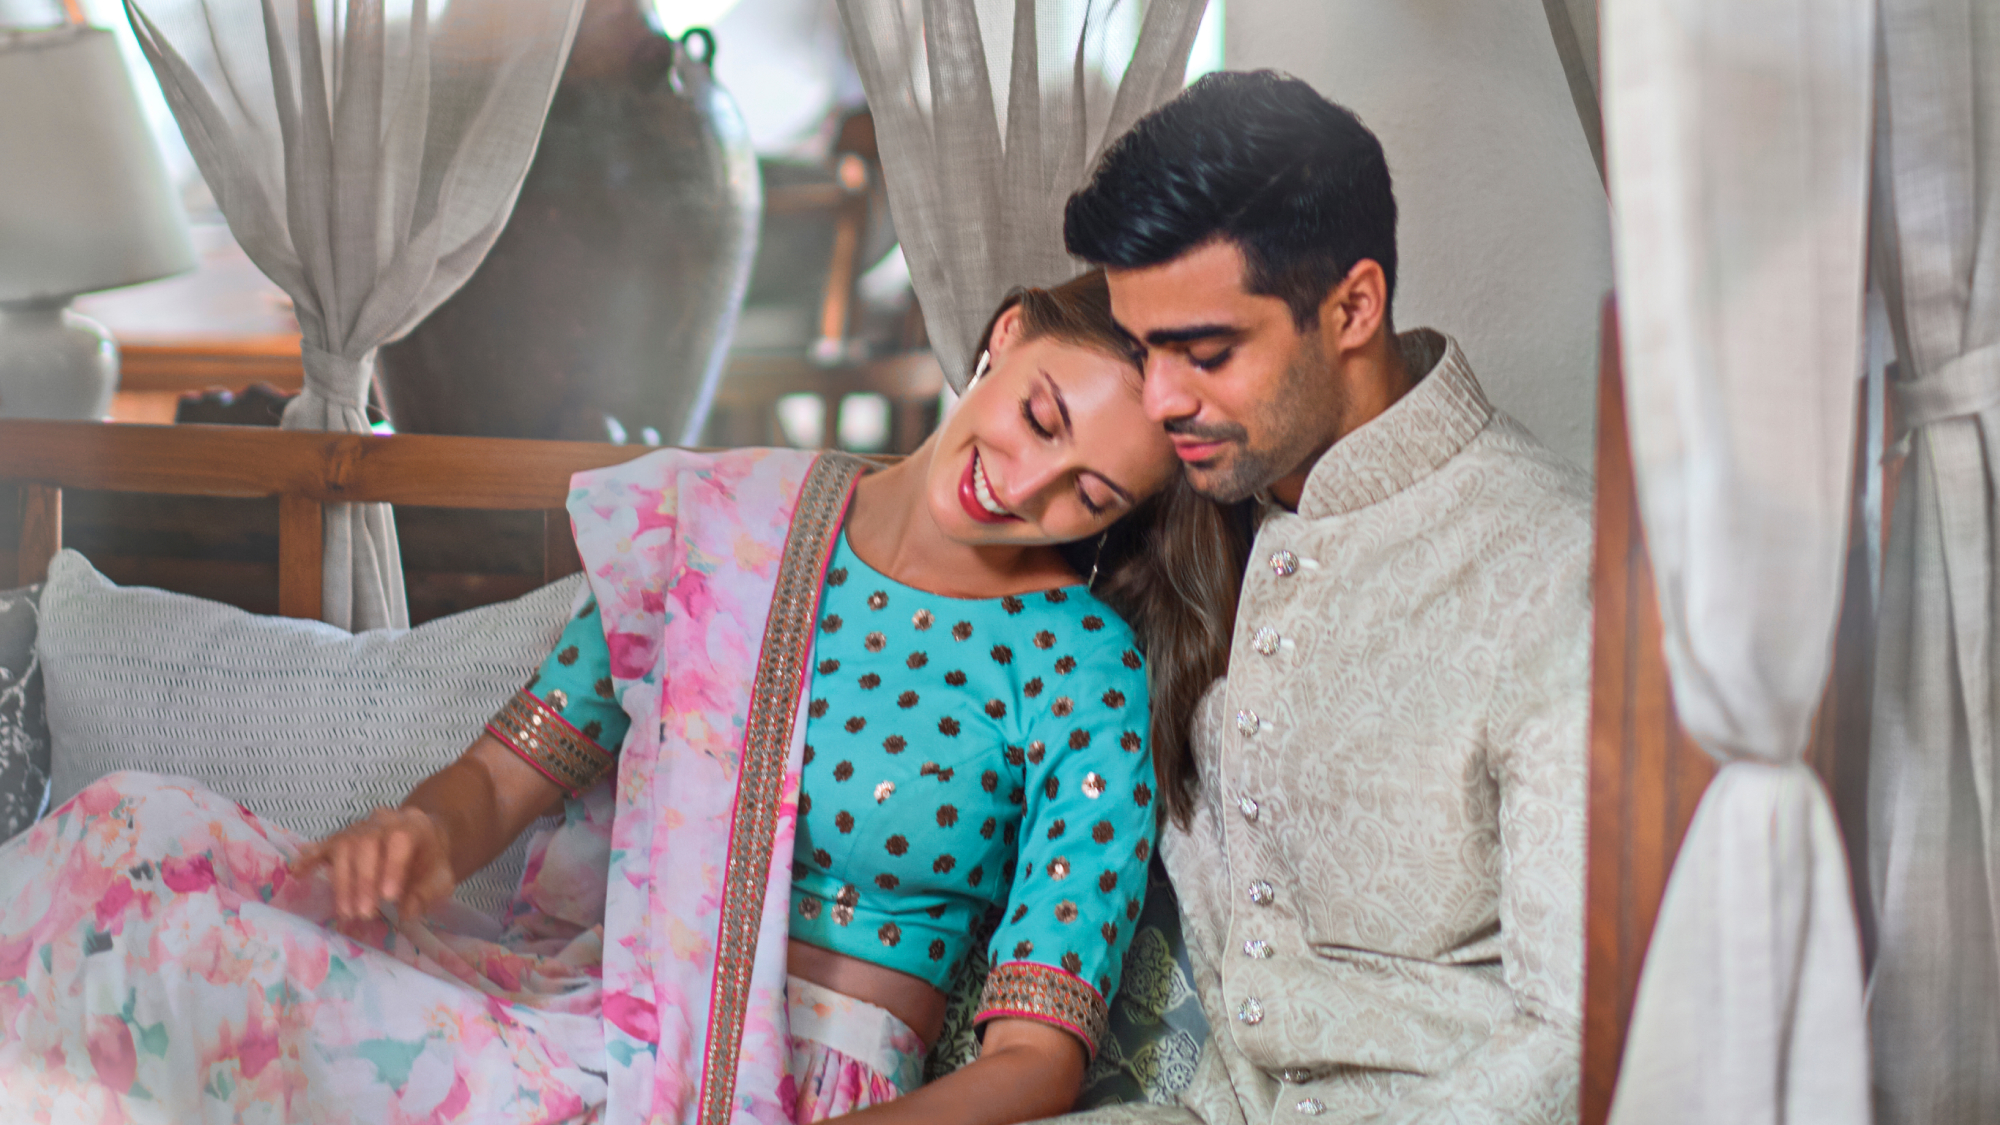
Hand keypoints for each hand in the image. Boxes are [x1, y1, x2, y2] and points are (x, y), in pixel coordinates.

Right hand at [293, 806, 455, 923]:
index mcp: (414, 825)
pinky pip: (324, 844)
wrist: (423, 841)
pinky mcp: (342, 838)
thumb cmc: (431, 863)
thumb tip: (406, 912)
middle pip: (367, 843)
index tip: (388, 897)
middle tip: (363, 913)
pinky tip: (296, 871)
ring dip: (343, 881)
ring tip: (345, 912)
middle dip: (364, 881)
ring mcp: (360, 827)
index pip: (400, 839)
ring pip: (344, 846)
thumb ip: (428, 893)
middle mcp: (384, 820)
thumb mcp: (442, 878)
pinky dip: (309, 857)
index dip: (392, 867)